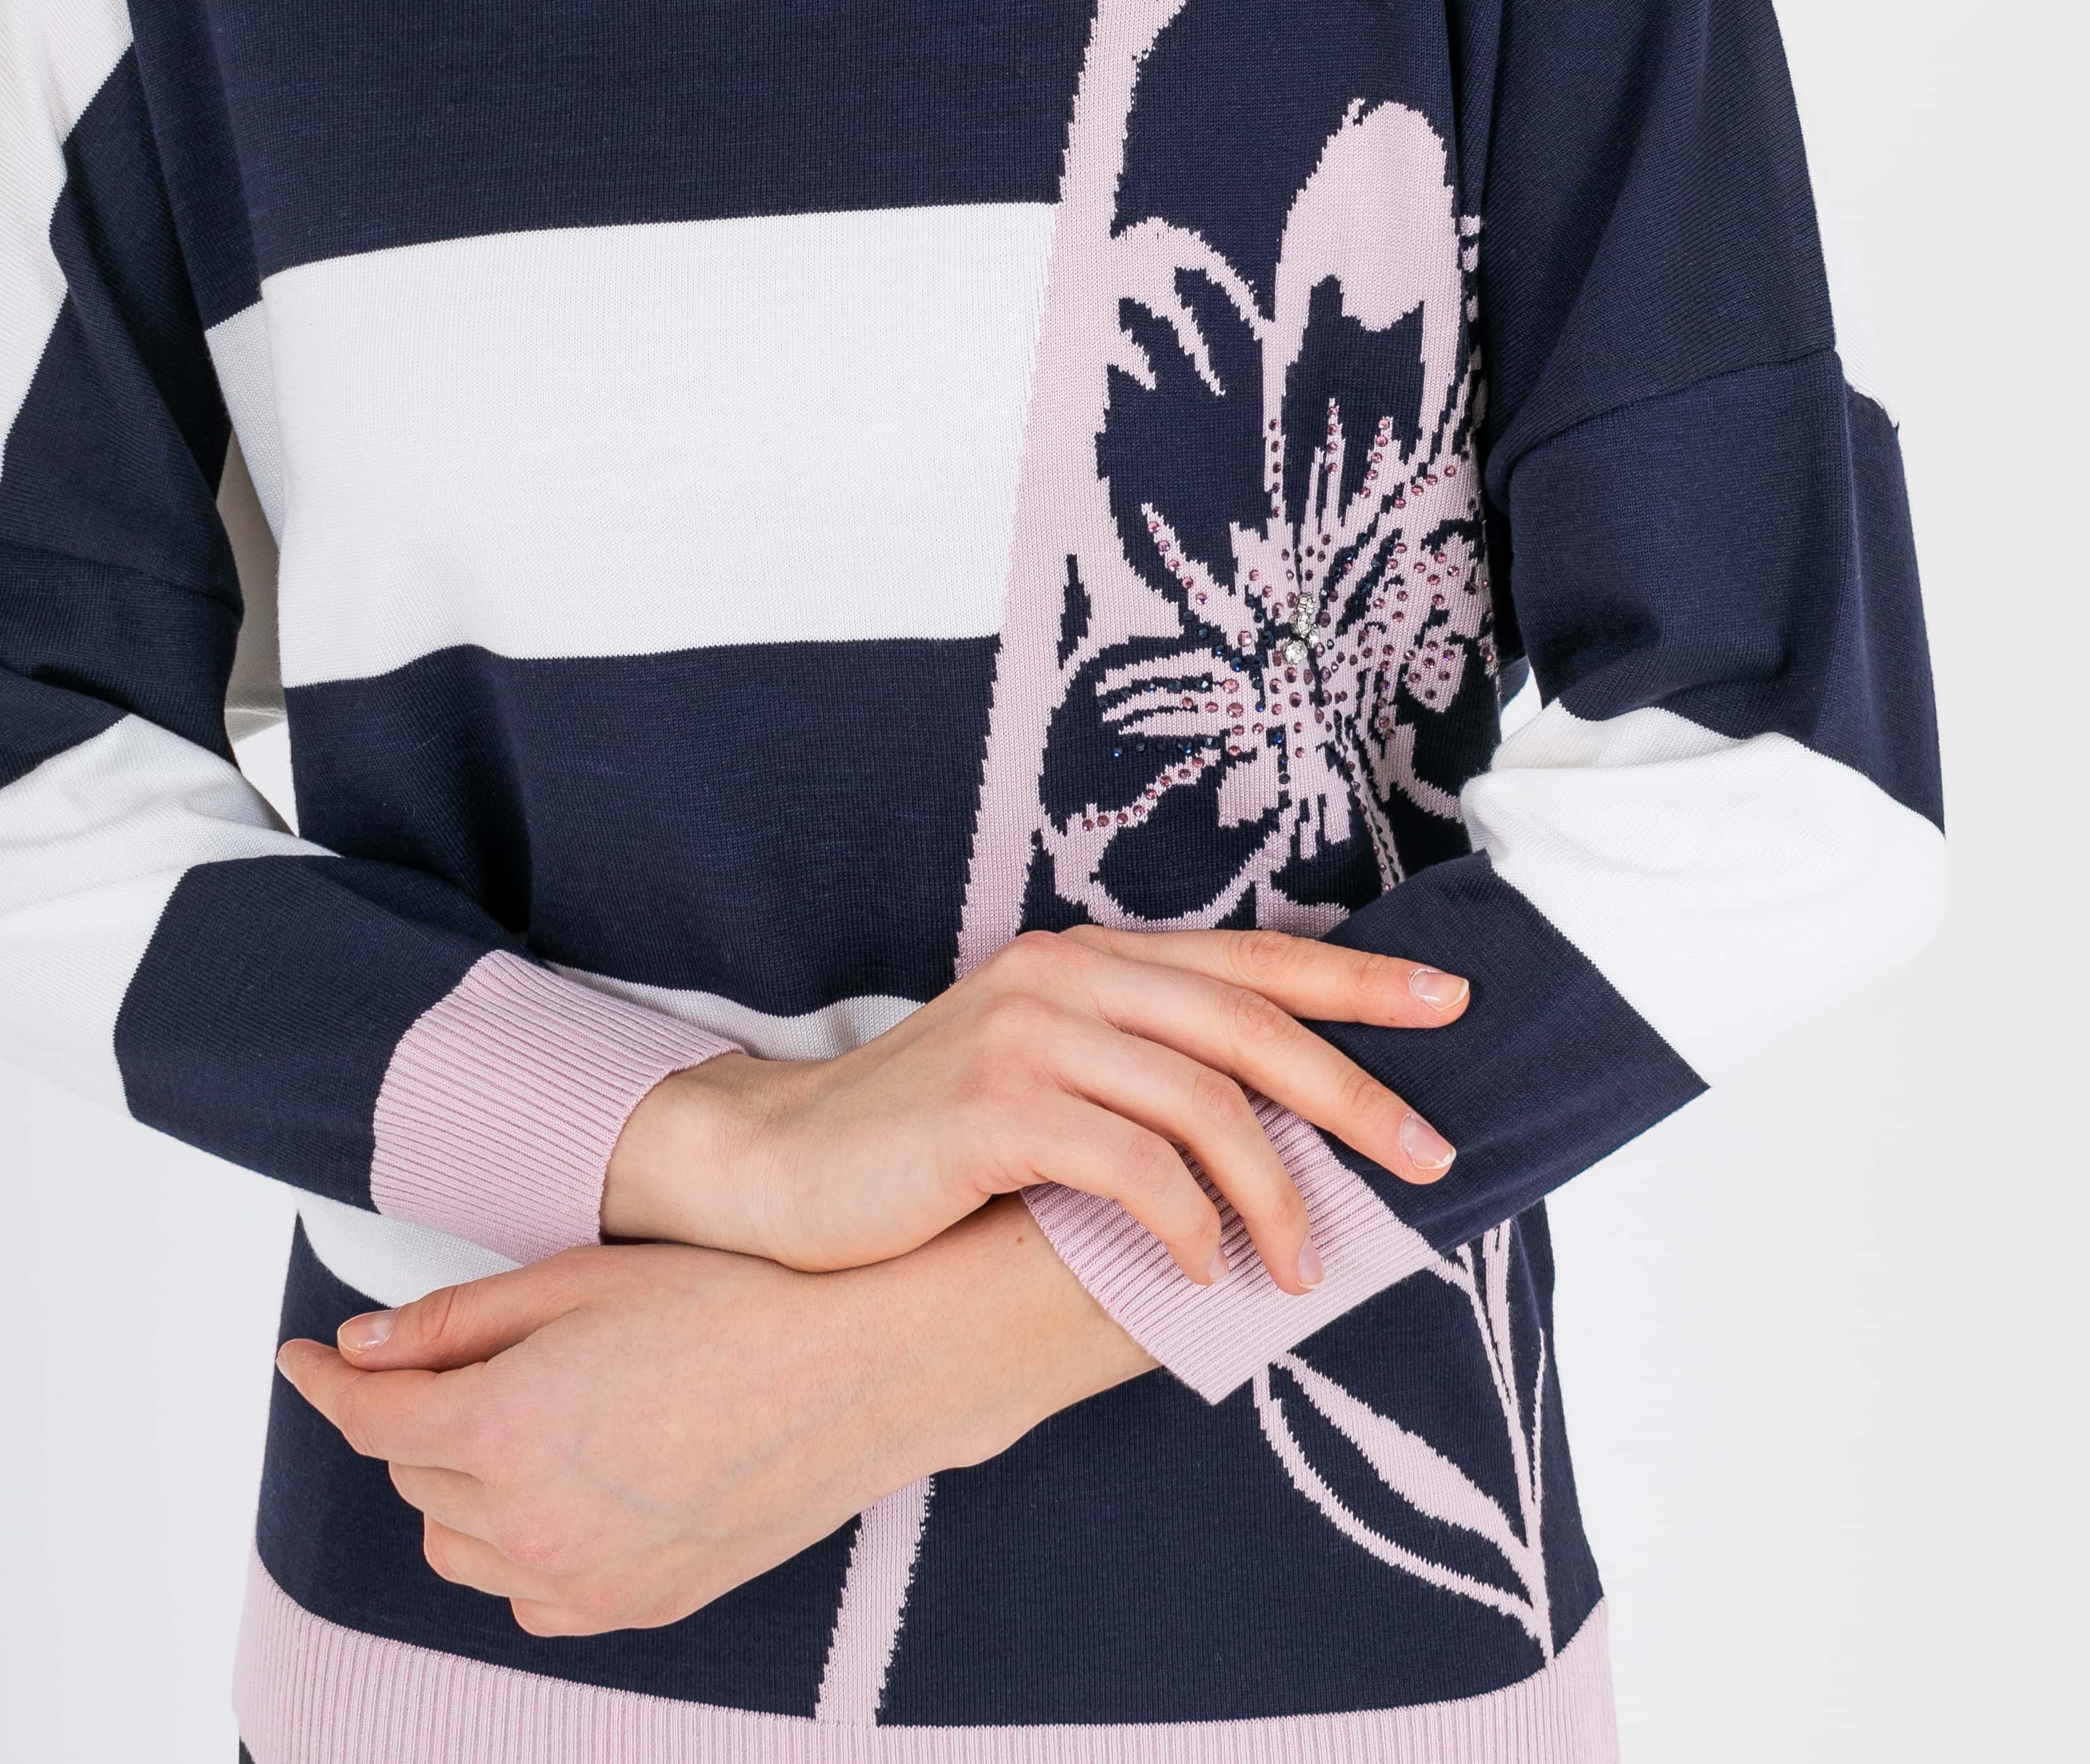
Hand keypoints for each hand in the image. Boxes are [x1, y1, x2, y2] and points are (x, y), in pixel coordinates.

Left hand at [276, 1199, 1150, 1635]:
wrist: (865, 1364)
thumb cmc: (734, 1299)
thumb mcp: (581, 1278)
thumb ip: (456, 1320)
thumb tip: (359, 1348)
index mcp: (503, 1428)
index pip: (369, 1416)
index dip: (326, 1379)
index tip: (303, 1358)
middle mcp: (529, 1523)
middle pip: (413, 1476)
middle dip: (417, 1415)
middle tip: (474, 1351)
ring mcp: (585, 1580)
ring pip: (461, 1545)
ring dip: (463, 1485)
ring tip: (530, 1415)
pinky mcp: (638, 1606)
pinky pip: (531, 1594)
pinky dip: (523, 1545)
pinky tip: (572, 1483)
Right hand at [602, 924, 1463, 1292]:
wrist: (781, 1168)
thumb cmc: (927, 1144)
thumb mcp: (1044, 1078)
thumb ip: (1138, 1071)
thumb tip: (1273, 1125)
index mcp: (1088, 959)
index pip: (1251, 960)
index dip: (1356, 979)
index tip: (1450, 1001)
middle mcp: (1065, 976)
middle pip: (1251, 1026)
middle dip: (1354, 1094)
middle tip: (1427, 1159)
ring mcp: (1027, 1034)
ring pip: (1205, 1102)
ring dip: (1273, 1194)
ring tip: (1299, 1268)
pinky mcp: (994, 1109)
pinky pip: (1132, 1166)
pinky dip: (1186, 1225)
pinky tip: (1201, 1272)